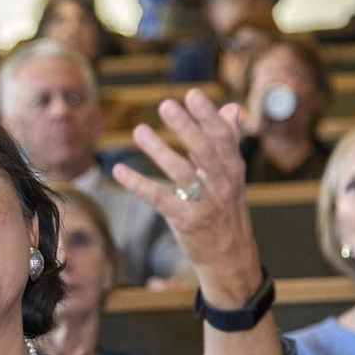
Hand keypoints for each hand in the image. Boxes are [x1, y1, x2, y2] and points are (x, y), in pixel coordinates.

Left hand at [113, 89, 261, 308]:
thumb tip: (231, 107)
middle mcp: (223, 185)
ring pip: (181, 173)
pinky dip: (139, 184)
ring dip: (159, 150)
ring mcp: (205, 204)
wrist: (231, 259)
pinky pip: (160, 199)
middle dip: (186, 127)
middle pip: (204, 151)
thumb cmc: (227, 211)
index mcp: (234, 169)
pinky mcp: (186, 222)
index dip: (209, 116)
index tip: (193, 94)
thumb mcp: (233, 177)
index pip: (223, 138)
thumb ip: (228, 142)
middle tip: (166, 105)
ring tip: (139, 130)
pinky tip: (120, 170)